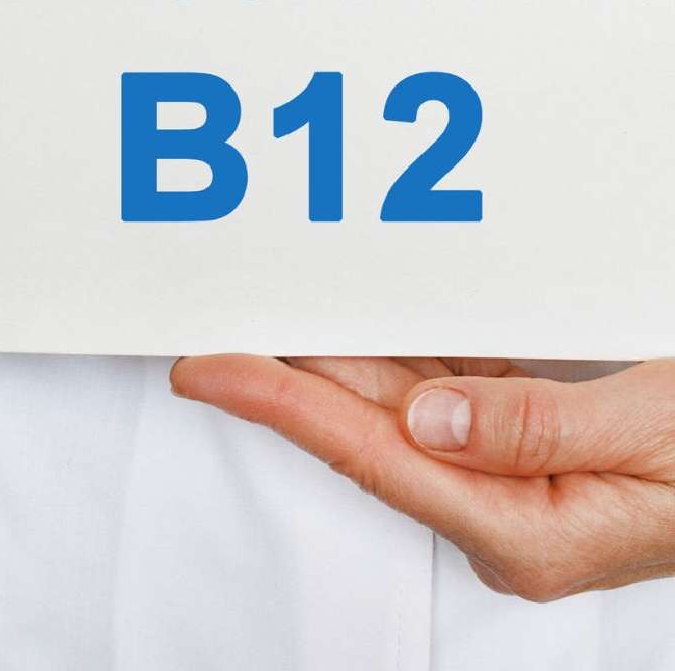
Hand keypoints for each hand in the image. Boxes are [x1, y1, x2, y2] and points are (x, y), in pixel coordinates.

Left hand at [171, 354, 674, 600]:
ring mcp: (509, 478)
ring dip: (338, 359)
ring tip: (277, 313)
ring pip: (399, 405)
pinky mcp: (521, 445)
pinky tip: (365, 322)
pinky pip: (439, 389)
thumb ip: (538, 429)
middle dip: (290, 377)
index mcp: (525, 530)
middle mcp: (502, 511)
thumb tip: (429, 421)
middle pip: (371, 431)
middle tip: (220, 329)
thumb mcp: (650, 433)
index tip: (212, 371)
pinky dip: (398, 351)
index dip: (281, 407)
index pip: (374, 457)